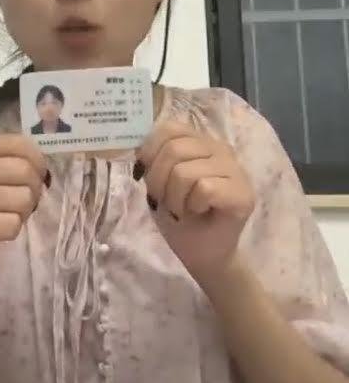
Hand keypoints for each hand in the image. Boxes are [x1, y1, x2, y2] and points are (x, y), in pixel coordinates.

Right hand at [0, 134, 49, 295]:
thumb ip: (16, 162)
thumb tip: (42, 165)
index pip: (17, 143)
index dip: (36, 161)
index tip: (31, 178)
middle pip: (23, 170)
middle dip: (31, 190)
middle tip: (17, 204)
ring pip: (23, 198)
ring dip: (22, 213)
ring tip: (4, 217)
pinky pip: (13, 223)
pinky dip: (13, 231)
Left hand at [135, 119, 254, 288]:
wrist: (203, 254)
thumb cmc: (181, 217)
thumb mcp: (160, 182)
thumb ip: (155, 158)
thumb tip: (139, 147)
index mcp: (200, 142)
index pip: (170, 128)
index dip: (150, 151)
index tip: (146, 176)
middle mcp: (220, 149)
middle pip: (174, 149)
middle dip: (158, 180)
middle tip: (164, 200)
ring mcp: (235, 169)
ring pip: (186, 172)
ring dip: (174, 198)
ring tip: (182, 209)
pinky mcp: (242, 192)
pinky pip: (204, 188)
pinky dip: (192, 205)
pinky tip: (200, 212)